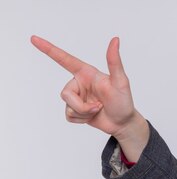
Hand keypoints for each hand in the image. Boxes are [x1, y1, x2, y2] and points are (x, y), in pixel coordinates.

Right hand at [31, 35, 147, 159]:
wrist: (123, 123)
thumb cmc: (124, 101)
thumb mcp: (121, 81)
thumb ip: (114, 62)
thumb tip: (115, 40)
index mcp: (86, 73)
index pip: (64, 59)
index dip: (49, 49)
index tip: (34, 39)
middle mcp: (79, 83)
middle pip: (66, 94)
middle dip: (82, 106)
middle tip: (99, 106)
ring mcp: (77, 97)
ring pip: (68, 106)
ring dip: (84, 113)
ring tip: (98, 110)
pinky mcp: (75, 110)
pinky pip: (69, 116)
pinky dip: (82, 120)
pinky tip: (93, 117)